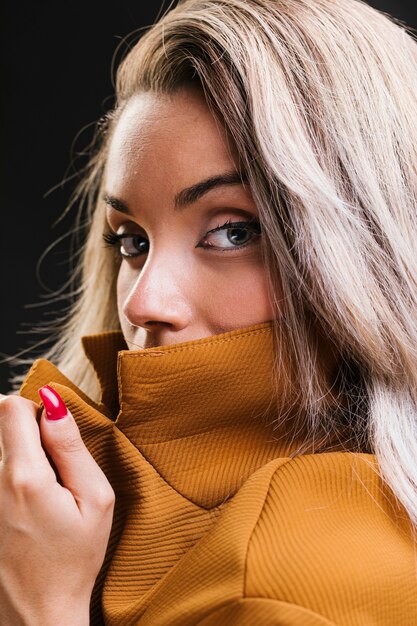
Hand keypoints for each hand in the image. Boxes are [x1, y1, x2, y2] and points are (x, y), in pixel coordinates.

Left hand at [0, 386, 114, 625]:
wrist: (39, 611)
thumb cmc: (75, 558)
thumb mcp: (95, 499)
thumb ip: (72, 447)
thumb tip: (54, 404)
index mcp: (25, 476)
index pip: (11, 407)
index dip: (38, 408)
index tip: (58, 431)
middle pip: (3, 425)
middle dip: (33, 433)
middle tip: (59, 470)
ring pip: (2, 449)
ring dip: (26, 457)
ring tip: (48, 494)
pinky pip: (0, 474)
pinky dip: (17, 478)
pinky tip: (33, 508)